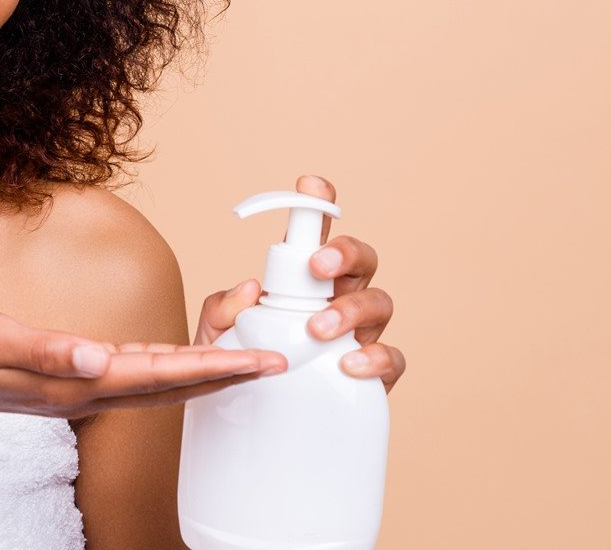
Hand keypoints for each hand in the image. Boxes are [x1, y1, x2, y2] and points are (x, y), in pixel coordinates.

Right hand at [0, 304, 288, 428]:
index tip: (264, 364)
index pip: (161, 375)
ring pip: (157, 380)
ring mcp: (76, 387)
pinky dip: (168, 363)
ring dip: (203, 367)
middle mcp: (84, 390)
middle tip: (281, 361)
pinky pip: (133, 373)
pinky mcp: (67, 377)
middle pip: (172, 383)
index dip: (217, 368)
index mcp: (74, 381)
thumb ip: (43, 349)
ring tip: (246, 352)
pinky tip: (181, 354)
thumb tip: (99, 358)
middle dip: (227, 372)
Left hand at [195, 175, 406, 392]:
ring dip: (353, 309)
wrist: (254, 425)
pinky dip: (377, 358)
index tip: (310, 186)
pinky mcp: (374, 374)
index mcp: (305, 281)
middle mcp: (339, 298)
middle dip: (345, 253)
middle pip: (363, 259)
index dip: (320, 204)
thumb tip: (249, 288)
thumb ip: (223, 311)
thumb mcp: (217, 340)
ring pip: (381, 303)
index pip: (317, 235)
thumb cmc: (243, 370)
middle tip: (318, 267)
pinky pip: (392, 359)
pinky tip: (349, 365)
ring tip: (319, 329)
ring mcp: (361, 335)